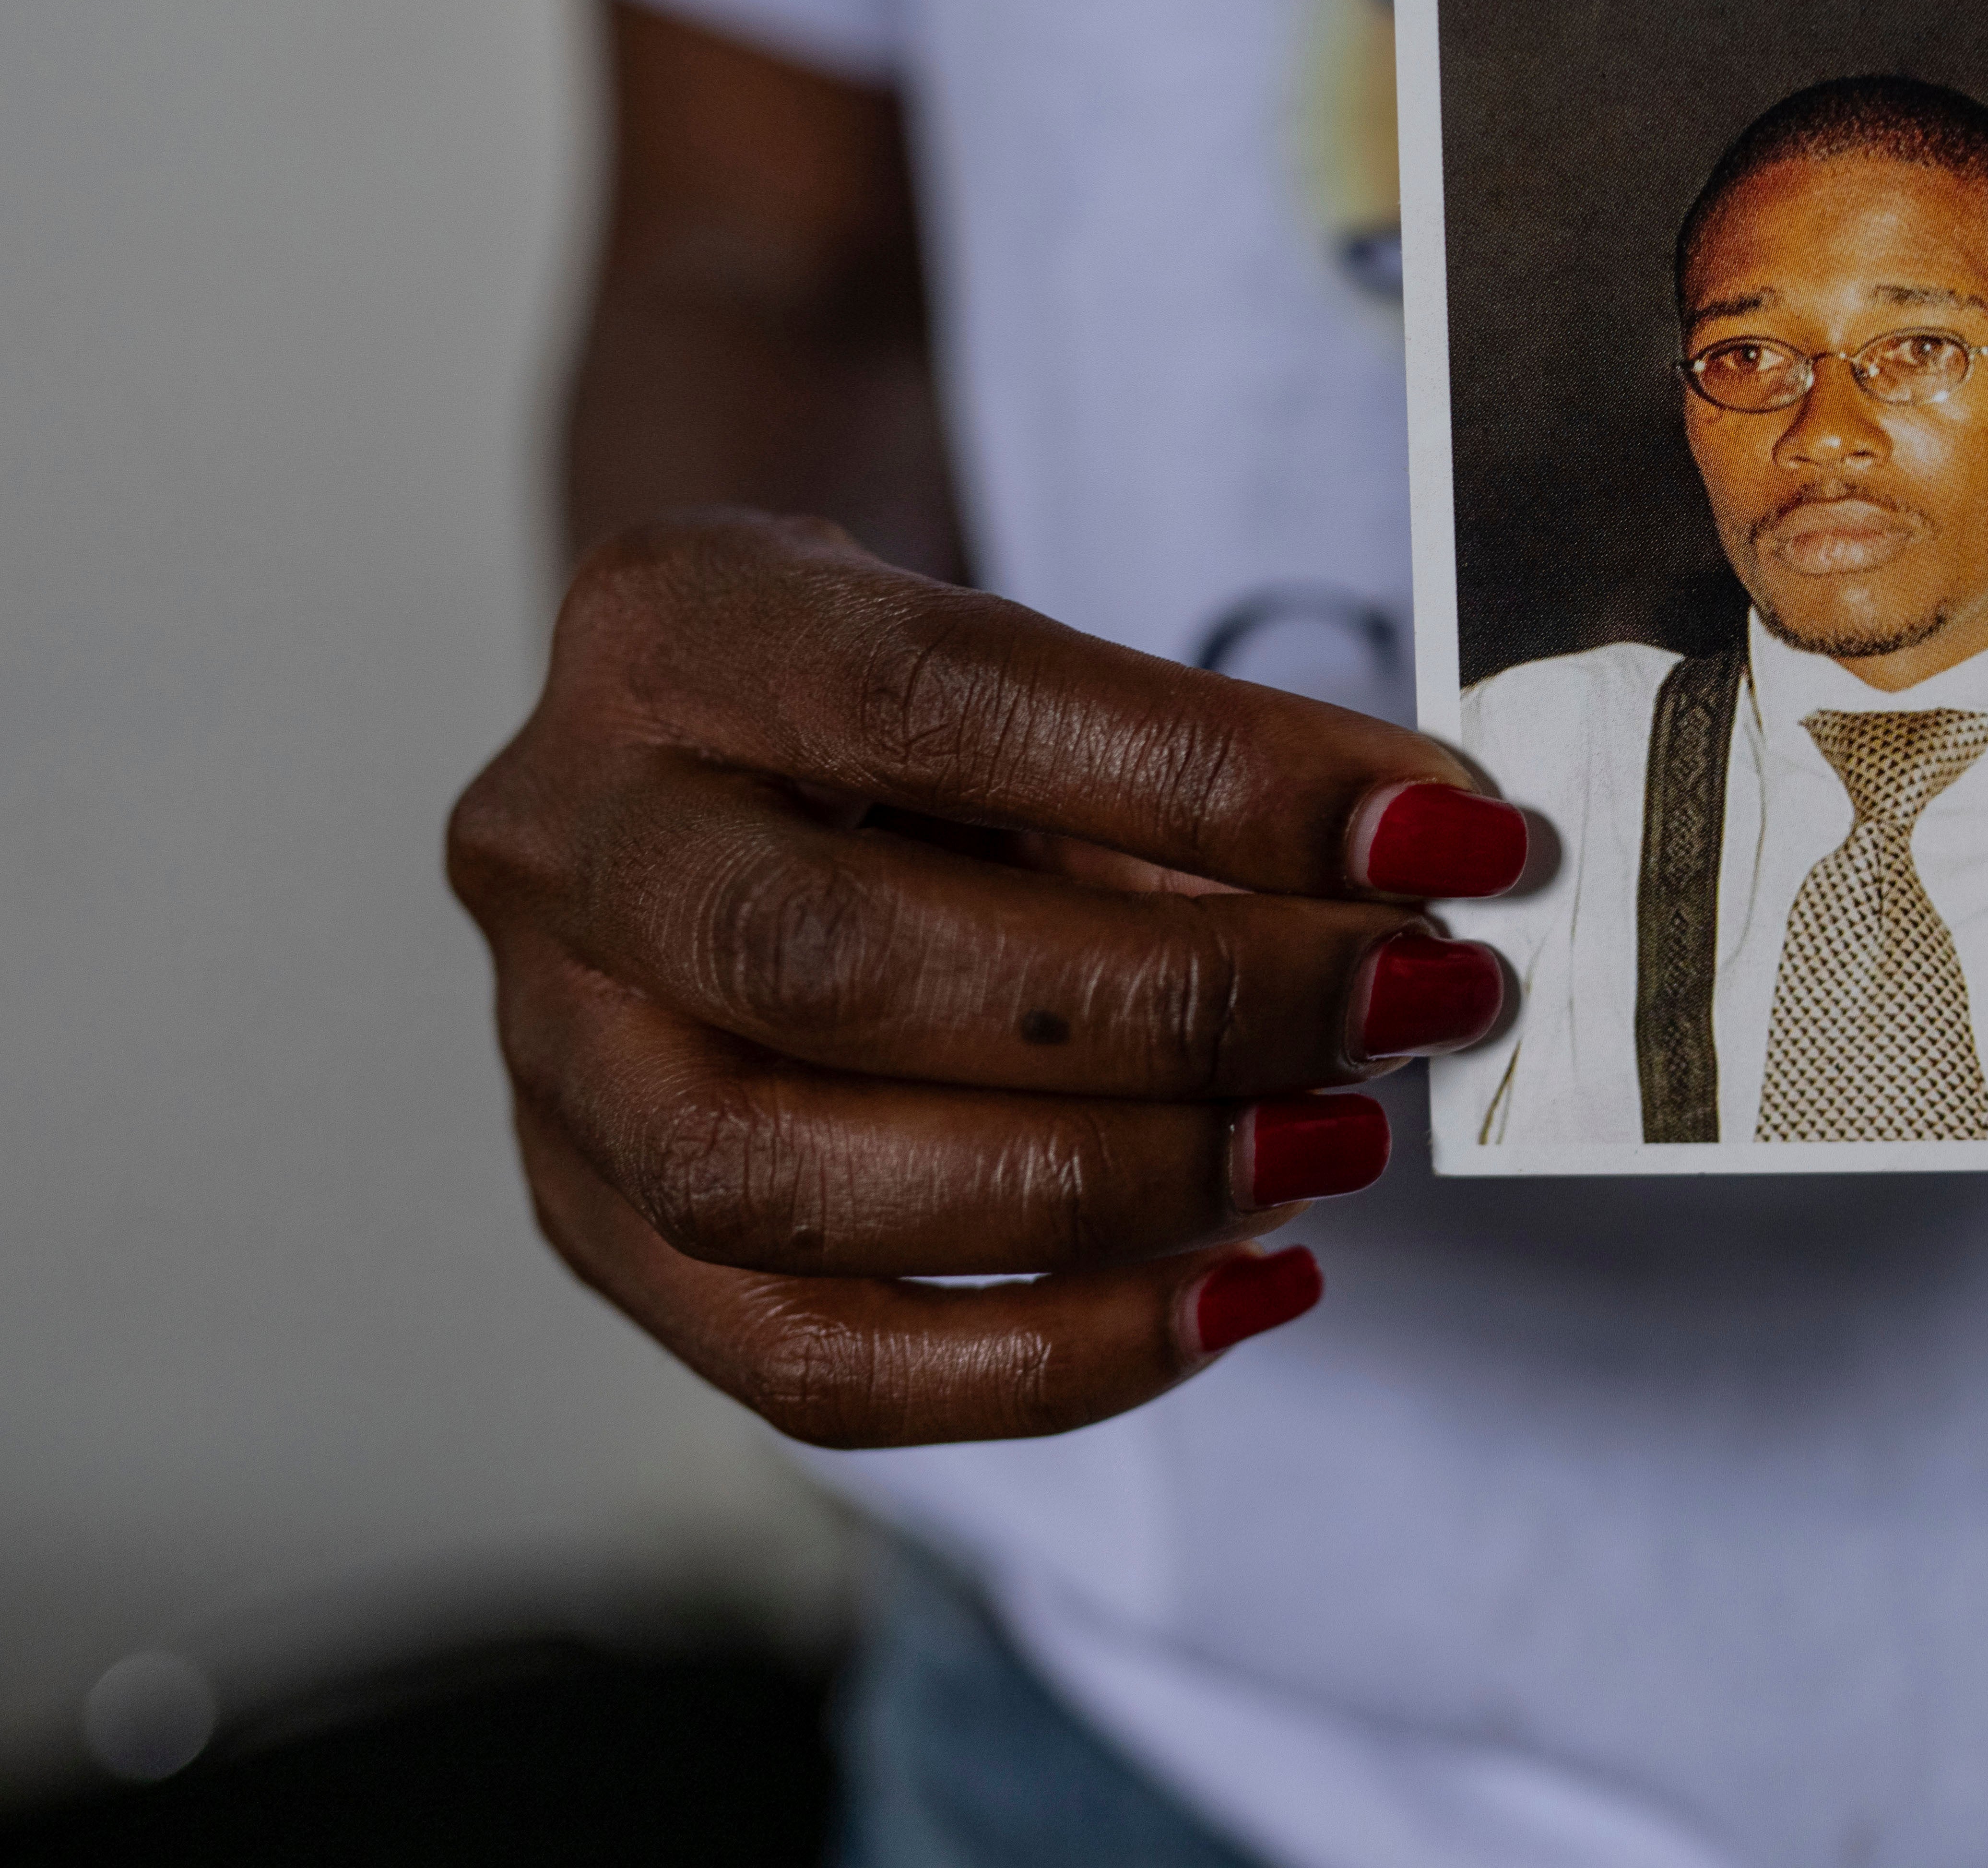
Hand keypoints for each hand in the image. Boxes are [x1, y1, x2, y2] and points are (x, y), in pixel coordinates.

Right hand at [445, 512, 1526, 1445]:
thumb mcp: (1034, 676)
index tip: (1441, 831)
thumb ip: (1197, 773)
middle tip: (1406, 1003)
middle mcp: (562, 838)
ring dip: (1117, 1192)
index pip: (948, 698)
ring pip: (793, 1183)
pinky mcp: (590, 1228)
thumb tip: (1425, 879)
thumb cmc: (916, 717)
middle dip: (1174, 1008)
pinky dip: (1055, 1355)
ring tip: (1334, 1149)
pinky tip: (1239, 1294)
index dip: (1216, 779)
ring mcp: (547, 1053)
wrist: (731, 761)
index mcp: (677, 625)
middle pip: (841, 961)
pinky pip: (809, 1362)